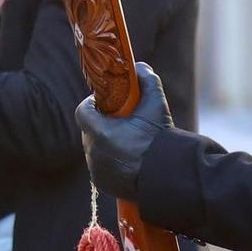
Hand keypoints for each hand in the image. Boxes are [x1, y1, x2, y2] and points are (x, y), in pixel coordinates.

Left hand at [74, 62, 171, 198]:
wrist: (169, 177)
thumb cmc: (161, 141)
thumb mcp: (156, 106)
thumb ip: (147, 82)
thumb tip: (139, 67)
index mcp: (100, 132)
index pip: (82, 112)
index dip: (91, 105)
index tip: (104, 104)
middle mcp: (93, 152)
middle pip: (89, 131)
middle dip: (101, 124)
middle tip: (120, 123)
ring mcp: (96, 169)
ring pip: (94, 150)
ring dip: (105, 144)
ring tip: (126, 142)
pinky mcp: (102, 183)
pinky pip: (100, 168)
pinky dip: (109, 162)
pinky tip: (127, 160)